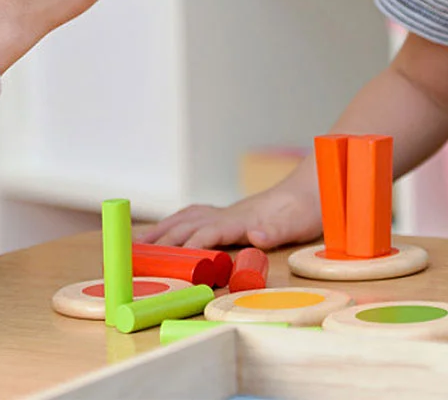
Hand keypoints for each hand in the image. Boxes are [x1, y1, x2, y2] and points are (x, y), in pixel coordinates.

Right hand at [137, 179, 322, 250]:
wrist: (314, 187)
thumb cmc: (304, 209)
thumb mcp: (294, 224)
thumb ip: (274, 230)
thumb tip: (256, 236)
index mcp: (240, 220)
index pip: (204, 233)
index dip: (184, 247)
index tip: (162, 260)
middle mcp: (228, 214)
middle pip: (186, 224)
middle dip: (159, 239)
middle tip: (133, 253)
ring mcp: (228, 212)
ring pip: (187, 218)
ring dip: (163, 229)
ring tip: (140, 241)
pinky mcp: (232, 214)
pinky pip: (196, 216)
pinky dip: (177, 222)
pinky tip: (173, 228)